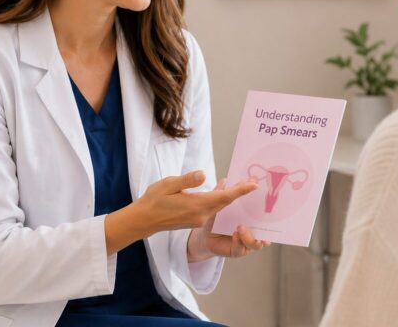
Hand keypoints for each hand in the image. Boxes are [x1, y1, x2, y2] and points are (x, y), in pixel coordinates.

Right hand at [105, 171, 257, 254]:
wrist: (143, 220)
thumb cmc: (154, 200)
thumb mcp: (169, 184)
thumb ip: (187, 180)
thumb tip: (203, 175)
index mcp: (197, 205)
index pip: (224, 197)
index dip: (240, 191)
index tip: (254, 185)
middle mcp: (201, 215)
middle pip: (225, 203)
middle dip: (239, 193)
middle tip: (252, 183)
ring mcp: (198, 220)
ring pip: (219, 207)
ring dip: (230, 197)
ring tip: (241, 187)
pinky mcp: (194, 221)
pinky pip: (212, 210)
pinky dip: (220, 202)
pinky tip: (222, 194)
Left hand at [187, 179, 271, 262]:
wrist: (204, 236)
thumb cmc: (215, 220)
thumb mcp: (218, 205)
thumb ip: (222, 194)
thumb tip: (225, 180)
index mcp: (252, 219)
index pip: (265, 216)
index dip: (271, 211)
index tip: (269, 201)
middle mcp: (254, 231)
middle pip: (267, 232)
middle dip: (267, 227)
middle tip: (261, 217)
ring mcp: (247, 242)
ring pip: (257, 243)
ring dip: (250, 236)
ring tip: (240, 227)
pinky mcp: (238, 251)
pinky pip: (241, 249)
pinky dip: (239, 241)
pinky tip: (235, 234)